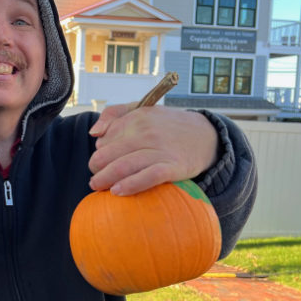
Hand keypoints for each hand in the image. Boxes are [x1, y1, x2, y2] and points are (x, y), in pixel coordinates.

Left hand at [88, 104, 219, 195]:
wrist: (206, 135)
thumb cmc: (167, 126)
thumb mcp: (142, 109)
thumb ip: (114, 114)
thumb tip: (94, 133)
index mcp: (135, 118)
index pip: (105, 140)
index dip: (100, 153)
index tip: (101, 163)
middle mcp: (146, 132)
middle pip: (109, 154)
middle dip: (96, 168)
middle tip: (94, 179)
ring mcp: (160, 149)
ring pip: (124, 165)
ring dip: (105, 178)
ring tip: (97, 186)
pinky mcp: (173, 166)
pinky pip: (148, 177)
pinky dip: (131, 185)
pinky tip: (117, 192)